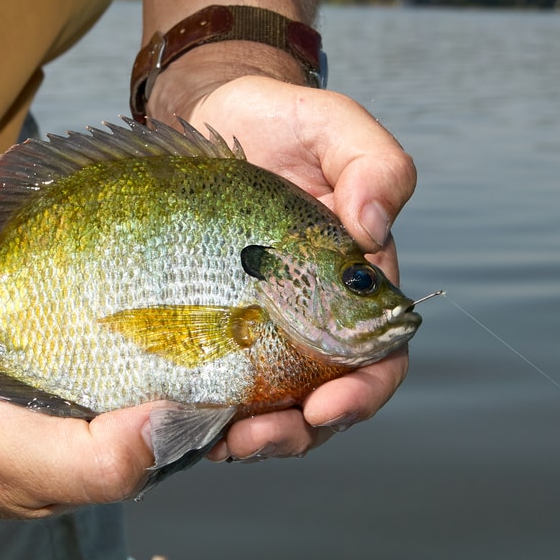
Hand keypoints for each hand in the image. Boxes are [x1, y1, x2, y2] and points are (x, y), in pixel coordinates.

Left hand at [150, 72, 417, 461]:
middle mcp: (312, 314)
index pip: (378, 356)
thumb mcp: (334, 126)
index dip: (362, 392)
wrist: (214, 117)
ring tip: (219, 442)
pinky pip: (216, 376)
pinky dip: (207, 406)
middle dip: (297, 432)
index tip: (328, 407)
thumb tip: (376, 225)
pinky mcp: (213, 320)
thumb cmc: (282, 123)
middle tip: (257, 440)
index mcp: (355, 283)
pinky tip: (181, 415)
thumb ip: (373, 164)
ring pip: (269, 402)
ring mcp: (260, 322)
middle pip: (322, 396)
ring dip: (252, 433)